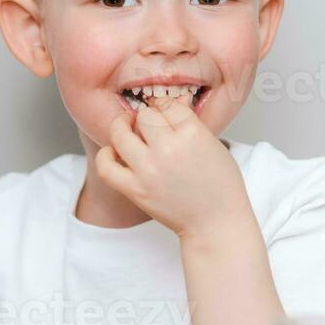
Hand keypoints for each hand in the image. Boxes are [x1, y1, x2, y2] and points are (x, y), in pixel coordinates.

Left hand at [96, 94, 252, 241]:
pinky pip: (105, 165)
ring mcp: (148, 170)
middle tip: (148, 124)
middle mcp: (168, 149)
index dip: (165, 107)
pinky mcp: (135, 189)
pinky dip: (105, 155)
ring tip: (125, 128)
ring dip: (121, 127)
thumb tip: (171, 102)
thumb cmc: (220, 186)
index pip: (167, 104)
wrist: (215, 222)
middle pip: (144, 115)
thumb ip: (189, 123)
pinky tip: (114, 152)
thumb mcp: (213, 144)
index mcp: (192, 134)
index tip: (165, 114)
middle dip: (147, 117)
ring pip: (120, 134)